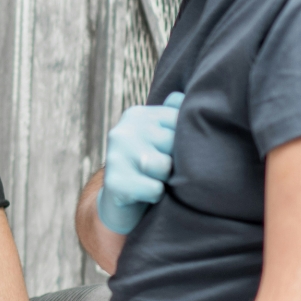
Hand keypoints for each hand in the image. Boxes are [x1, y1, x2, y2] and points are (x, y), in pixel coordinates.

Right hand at [97, 92, 184, 234]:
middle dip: (177, 161)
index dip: (186, 141)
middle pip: (174, 143)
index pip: (180, 120)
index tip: (175, 152)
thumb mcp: (161, 137)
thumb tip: (182, 95)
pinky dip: (157, 196)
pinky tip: (147, 195)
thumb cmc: (151, 168)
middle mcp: (122, 131)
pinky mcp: (114, 183)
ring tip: (157, 181)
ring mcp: (115, 156)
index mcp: (137, 115)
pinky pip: (154, 189)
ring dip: (167, 179)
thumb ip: (172, 115)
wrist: (121, 205)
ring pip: (164, 166)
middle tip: (165, 170)